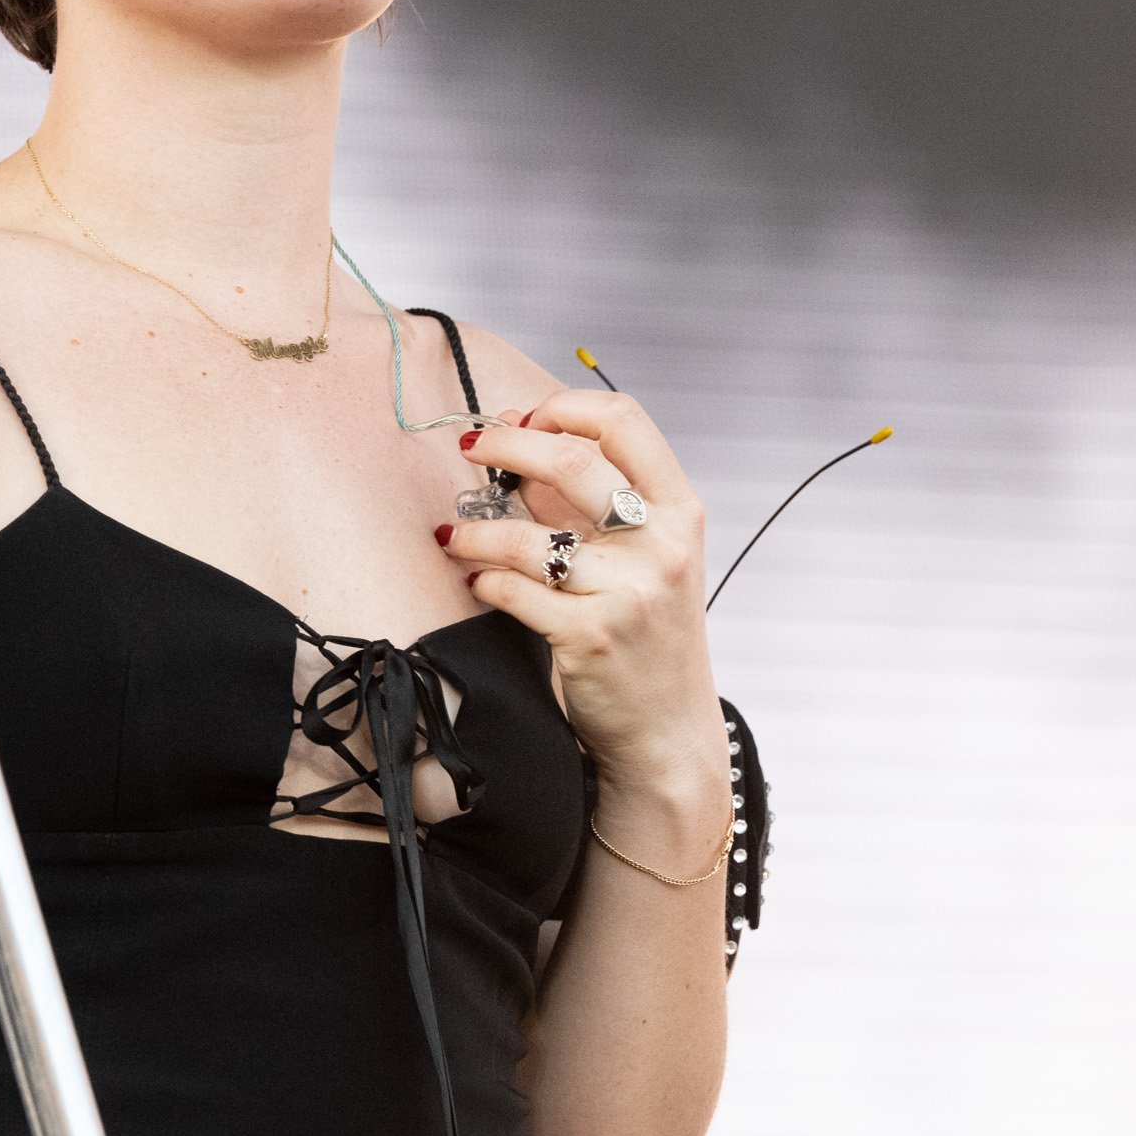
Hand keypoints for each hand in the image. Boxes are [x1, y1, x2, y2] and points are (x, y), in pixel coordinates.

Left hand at [439, 392, 725, 796]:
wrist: (669, 727)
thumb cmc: (650, 633)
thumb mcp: (647, 556)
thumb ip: (594, 502)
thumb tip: (520, 440)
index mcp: (680, 510)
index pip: (625, 421)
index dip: (565, 408)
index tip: (526, 417)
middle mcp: (662, 545)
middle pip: (570, 462)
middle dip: (504, 446)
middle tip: (470, 448)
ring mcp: (628, 592)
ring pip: (526, 536)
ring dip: (475, 531)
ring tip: (456, 536)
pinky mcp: (590, 637)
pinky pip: (512, 591)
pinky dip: (483, 581)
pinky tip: (478, 582)